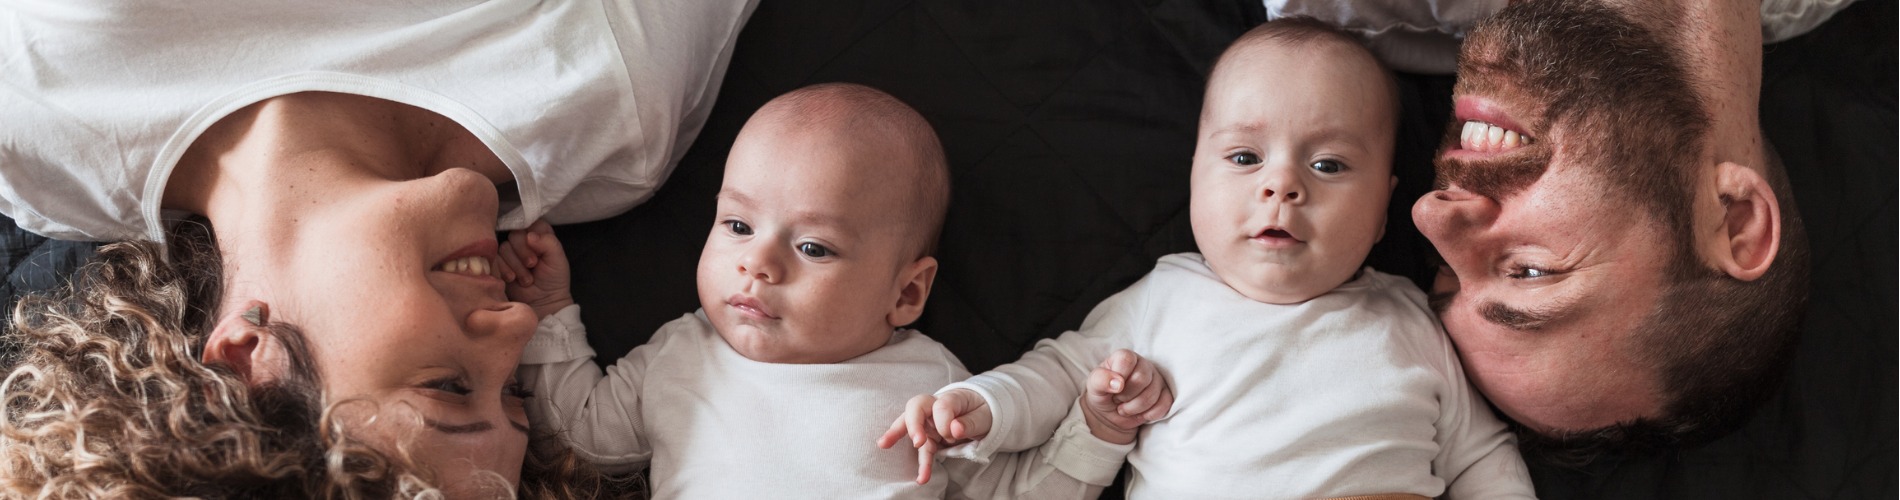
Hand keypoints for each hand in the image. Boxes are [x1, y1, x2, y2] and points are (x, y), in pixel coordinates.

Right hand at [497, 220, 573, 318]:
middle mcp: (524, 240)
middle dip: (524, 252)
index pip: (531, 222)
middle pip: (515, 234)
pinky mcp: (498, 264)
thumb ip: (548, 243)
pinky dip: (505, 270)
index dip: (532, 235)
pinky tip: (513, 279)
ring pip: (504, 247)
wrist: (543, 302)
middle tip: (533, 265)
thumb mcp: (558, 260)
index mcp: (539, 235)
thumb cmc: (554, 279)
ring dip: (516, 265)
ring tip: (527, 279)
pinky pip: (495, 259)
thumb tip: (529, 235)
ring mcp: (510, 252)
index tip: (538, 249)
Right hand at [875, 390, 991, 484]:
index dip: (945, 421)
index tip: (955, 432)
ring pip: (909, 426)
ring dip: (897, 435)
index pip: (941, 405)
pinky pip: (923, 451)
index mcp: (950, 398)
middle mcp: (934, 408)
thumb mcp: (985, 415)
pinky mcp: (930, 439)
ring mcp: (929, 424)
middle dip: (913, 424)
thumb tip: (954, 429)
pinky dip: (922, 464)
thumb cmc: (982, 410)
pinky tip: (921, 478)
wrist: (982, 413)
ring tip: (883, 444)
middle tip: (917, 441)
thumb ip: (971, 421)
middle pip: (916, 408)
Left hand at [1081, 349, 1170, 444]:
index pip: (1127, 359)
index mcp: (1125, 357)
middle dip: (1126, 396)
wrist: (1110, 415)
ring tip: (1124, 409)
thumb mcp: (1094, 386)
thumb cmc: (1102, 394)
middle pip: (1141, 379)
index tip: (1112, 388)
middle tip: (1117, 400)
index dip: (1118, 377)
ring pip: (1152, 394)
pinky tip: (1138, 414)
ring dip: (1134, 408)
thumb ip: (1100, 379)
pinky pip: (1164, 405)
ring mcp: (1156, 380)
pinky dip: (1148, 415)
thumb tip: (1118, 383)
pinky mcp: (1165, 395)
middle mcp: (1143, 365)